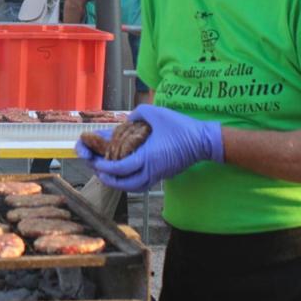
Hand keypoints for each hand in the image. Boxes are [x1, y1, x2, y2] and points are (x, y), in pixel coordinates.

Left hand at [77, 104, 222, 192]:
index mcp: (148, 157)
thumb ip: (138, 113)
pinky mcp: (163, 175)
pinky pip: (142, 184)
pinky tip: (124, 173)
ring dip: (119, 183)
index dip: (106, 167)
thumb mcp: (157, 113)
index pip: (121, 168)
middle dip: (109, 179)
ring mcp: (158, 175)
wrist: (204, 141)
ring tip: (109, 174)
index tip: (96, 162)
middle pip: (125, 184)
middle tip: (98, 170)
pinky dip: (130, 182)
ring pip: (134, 187)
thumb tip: (128, 118)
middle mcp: (152, 170)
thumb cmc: (181, 127)